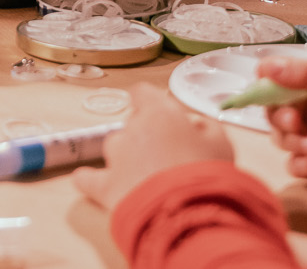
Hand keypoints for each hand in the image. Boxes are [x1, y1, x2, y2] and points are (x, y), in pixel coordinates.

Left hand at [73, 89, 233, 213]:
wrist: (188, 214)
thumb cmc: (208, 175)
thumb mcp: (220, 142)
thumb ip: (204, 126)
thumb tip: (192, 124)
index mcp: (159, 113)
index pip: (143, 93)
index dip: (150, 102)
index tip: (159, 112)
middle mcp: (132, 130)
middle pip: (132, 124)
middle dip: (146, 135)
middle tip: (168, 156)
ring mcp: (116, 158)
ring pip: (115, 147)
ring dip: (126, 156)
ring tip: (147, 176)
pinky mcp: (106, 186)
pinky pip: (89, 178)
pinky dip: (89, 178)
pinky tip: (86, 179)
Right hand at [262, 56, 306, 200]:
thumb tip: (270, 66)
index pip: (282, 77)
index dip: (269, 81)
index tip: (262, 86)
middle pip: (275, 109)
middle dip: (280, 116)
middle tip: (296, 123)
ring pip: (282, 137)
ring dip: (293, 141)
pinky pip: (292, 163)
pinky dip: (298, 163)